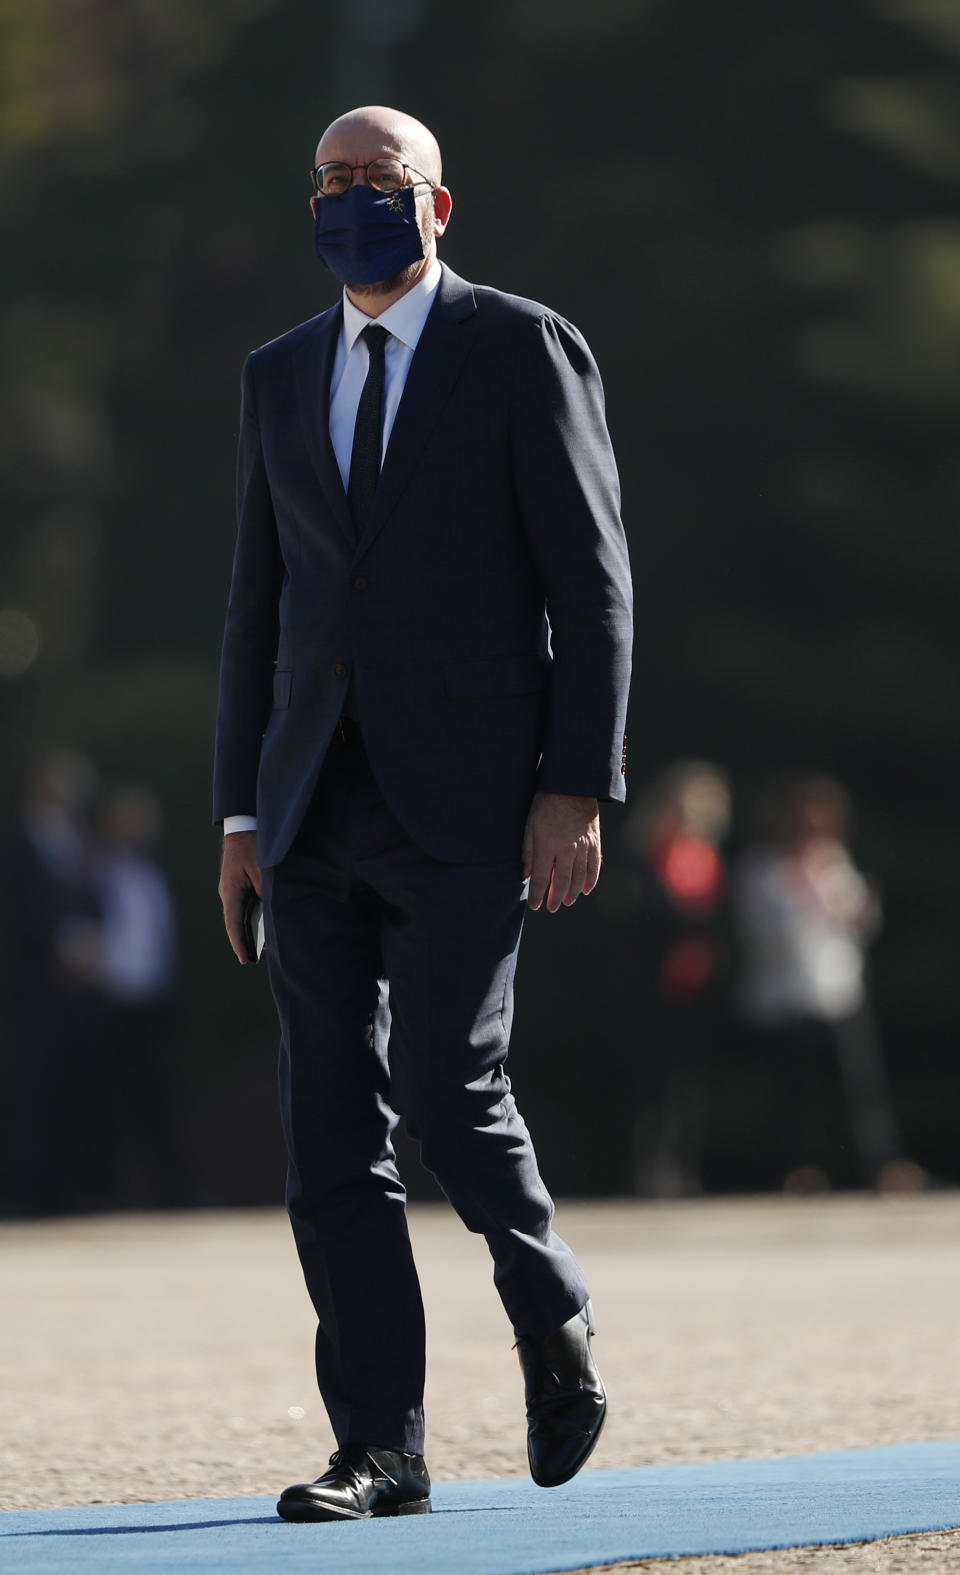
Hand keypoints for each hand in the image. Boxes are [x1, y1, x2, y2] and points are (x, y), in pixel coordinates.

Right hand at [218, 830, 261, 963]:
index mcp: (231, 892)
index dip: (240, 944)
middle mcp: (228, 893)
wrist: (244, 826)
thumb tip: (273, 913)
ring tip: (257, 949)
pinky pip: (243, 905)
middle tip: (251, 960)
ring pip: (239, 915)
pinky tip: (260, 925)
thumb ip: (267, 893)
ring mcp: (231, 889)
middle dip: (243, 941)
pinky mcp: (237, 884)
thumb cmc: (254, 847)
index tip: (245, 960)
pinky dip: (250, 917)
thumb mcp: (263, 872)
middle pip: (235, 923)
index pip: (233, 924)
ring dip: (247, 930)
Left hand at [522, 791, 600, 912]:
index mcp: (547, 846)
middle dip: (555, 897)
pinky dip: (591, 880)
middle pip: (562, 882)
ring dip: (573, 892)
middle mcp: (566, 850)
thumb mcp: (530, 825)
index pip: (541, 878)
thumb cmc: (546, 804)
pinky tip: (586, 889)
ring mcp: (583, 847)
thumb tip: (527, 874)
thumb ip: (528, 852)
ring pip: (579, 877)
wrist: (572, 786)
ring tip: (567, 901)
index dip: (537, 895)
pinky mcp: (595, 842)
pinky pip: (594, 866)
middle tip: (552, 907)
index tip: (534, 906)